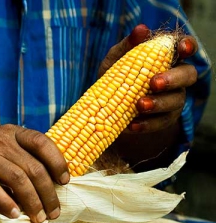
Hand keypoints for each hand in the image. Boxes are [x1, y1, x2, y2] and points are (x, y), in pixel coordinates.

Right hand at [0, 103, 67, 222]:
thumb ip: (15, 152)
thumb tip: (42, 179)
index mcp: (9, 131)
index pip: (43, 142)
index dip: (58, 162)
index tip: (64, 181)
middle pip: (34, 168)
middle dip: (48, 194)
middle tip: (52, 212)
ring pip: (18, 180)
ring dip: (32, 203)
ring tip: (37, 219)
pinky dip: (5, 204)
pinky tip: (13, 215)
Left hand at [98, 24, 198, 168]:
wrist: (103, 107)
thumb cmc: (114, 76)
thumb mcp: (115, 60)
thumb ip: (128, 45)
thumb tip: (141, 30)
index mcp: (167, 57)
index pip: (184, 48)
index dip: (186, 47)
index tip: (182, 49)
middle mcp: (176, 77)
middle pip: (188, 75)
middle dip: (172, 79)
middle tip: (154, 83)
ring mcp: (173, 99)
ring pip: (176, 101)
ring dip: (158, 103)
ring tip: (138, 105)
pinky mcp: (164, 119)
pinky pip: (161, 123)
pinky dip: (146, 124)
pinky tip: (131, 125)